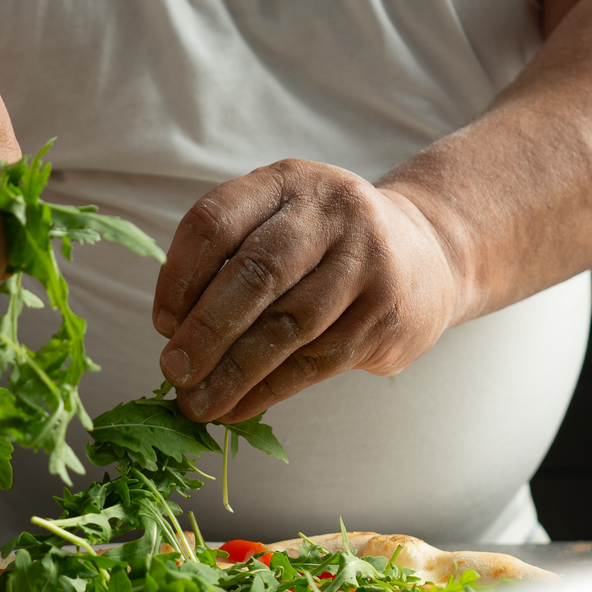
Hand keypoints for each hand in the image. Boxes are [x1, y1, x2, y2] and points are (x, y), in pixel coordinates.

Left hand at [154, 159, 461, 422]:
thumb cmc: (328, 248)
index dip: (179, 278)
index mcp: (286, 182)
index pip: (215, 223)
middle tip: (174, 372)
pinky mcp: (383, 315)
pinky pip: (315, 361)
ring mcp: (363, 263)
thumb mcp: (282, 225)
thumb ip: (231, 264)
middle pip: (255, 274)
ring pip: (287, 326)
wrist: (429, 254)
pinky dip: (269, 390)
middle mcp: (328, 213)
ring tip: (199, 404)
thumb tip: (175, 337)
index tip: (162, 324)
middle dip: (206, 331)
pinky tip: (238, 408)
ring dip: (235, 372)